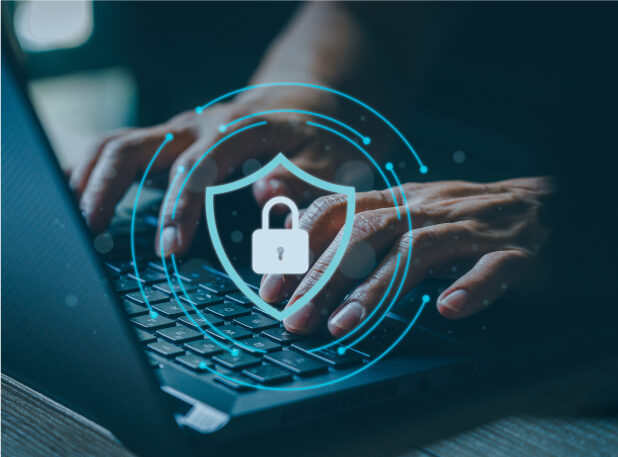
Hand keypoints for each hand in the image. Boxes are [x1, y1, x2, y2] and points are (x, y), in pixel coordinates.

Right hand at [70, 87, 351, 256]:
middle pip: (133, 147)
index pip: (194, 168)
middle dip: (107, 191)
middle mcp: (197, 127)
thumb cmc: (313, 138)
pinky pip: (119, 149)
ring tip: (73, 223)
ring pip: (115, 144)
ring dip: (87, 180)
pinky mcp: (168, 141)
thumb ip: (300, 179)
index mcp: (235, 131)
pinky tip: (79, 199)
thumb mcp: (324, 160)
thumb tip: (264, 194)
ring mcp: (177, 132)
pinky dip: (93, 172)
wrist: (299, 103)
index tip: (168, 247)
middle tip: (91, 236)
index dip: (177, 207)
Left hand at [258, 178, 554, 336]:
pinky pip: (492, 266)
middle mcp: (427, 209)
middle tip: (295, 319)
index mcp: (399, 200)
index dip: (300, 246)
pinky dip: (471, 287)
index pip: (338, 211)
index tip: (273, 287)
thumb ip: (360, 225)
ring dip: (376, 289)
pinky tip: (448, 310)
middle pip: (366, 235)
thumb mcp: (406, 212)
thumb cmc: (463, 216)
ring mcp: (469, 228)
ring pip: (416, 251)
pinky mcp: (513, 250)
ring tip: (343, 325)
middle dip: (324, 277)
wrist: (541, 205)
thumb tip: (298, 242)